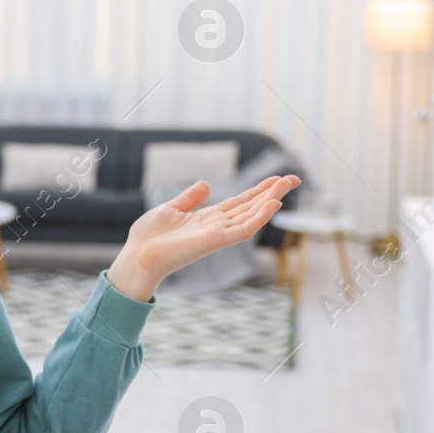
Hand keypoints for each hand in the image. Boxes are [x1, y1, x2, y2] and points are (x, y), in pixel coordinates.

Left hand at [107, 174, 301, 299]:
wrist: (138, 254)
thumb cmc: (149, 236)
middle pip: (251, 207)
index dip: (259, 190)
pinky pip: (243, 229)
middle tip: (294, 178)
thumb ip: (189, 198)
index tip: (277, 179)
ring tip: (287, 184)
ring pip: (252, 216)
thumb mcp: (170, 209)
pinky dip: (259, 217)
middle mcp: (217, 226)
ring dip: (270, 200)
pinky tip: (272, 203)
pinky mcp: (216, 241)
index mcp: (208, 218)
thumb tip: (206, 184)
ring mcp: (219, 234)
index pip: (240, 202)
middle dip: (272, 192)